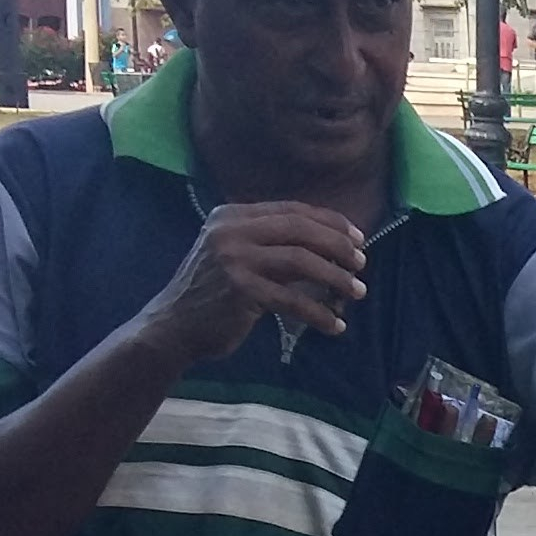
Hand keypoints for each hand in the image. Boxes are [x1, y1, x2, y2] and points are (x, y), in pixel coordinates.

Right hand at [144, 201, 368, 365]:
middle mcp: (232, 229)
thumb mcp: (235, 255)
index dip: (330, 222)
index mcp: (233, 215)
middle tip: (361, 263)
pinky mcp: (240, 290)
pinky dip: (319, 313)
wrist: (173, 326)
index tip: (357, 237)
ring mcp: (234, 258)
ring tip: (357, 292)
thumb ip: (270, 244)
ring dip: (336, 277)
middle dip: (338, 245)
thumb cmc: (212, 294)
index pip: (292, 210)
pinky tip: (335, 325)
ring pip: (301, 260)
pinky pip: (293, 300)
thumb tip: (328, 246)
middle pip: (300, 229)